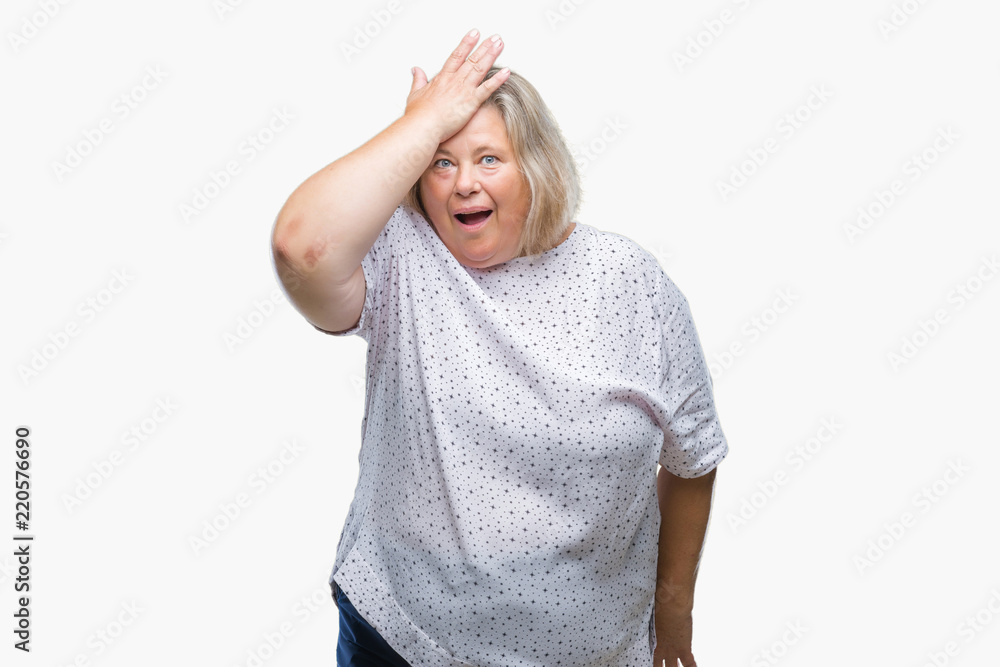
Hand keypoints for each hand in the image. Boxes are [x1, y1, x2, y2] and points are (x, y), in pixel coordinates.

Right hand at [404, 29, 510, 143]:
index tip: (475, 34)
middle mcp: (454, 81)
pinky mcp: (471, 102)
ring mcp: (463, 90)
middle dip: (484, 47)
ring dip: (491, 55)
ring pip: (480, 68)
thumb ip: (418, 80)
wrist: (422, 126)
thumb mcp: (414, 94)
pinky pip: (487, 89)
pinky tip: (506, 72)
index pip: (457, 56)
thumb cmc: (418, 115)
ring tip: (500, 45)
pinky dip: (498, 80)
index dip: (466, 44)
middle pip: (472, 59)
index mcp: (442, 79)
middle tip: (495, 38)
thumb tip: (416, 70)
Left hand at [652, 599, 696, 666]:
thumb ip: (653, 626)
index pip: (651, 658)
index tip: (654, 662)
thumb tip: (654, 624)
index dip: (653, 662)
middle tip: (666, 666)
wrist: (671, 605)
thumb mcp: (652, 619)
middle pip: (660, 666)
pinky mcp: (684, 649)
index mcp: (651, 642)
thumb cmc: (659, 606)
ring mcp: (672, 651)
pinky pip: (689, 664)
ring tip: (677, 666)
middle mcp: (661, 649)